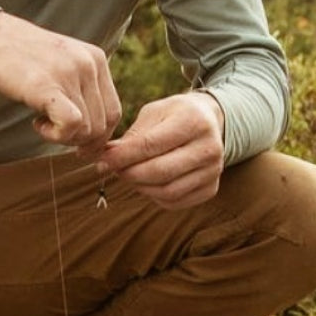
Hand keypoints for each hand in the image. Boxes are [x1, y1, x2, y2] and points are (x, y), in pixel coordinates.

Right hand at [0, 12, 121, 147]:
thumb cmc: (23, 60)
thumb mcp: (63, 65)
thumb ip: (82, 89)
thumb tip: (96, 133)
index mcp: (97, 59)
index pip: (114, 112)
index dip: (98, 137)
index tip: (76, 142)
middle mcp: (89, 64)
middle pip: (103, 125)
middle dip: (79, 141)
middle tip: (54, 132)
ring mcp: (70, 73)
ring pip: (86, 130)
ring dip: (63, 138)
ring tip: (41, 122)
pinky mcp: (47, 86)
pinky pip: (71, 125)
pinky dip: (56, 136)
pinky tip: (37, 124)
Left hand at [96, 92, 225, 206]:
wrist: (209, 122)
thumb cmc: (174, 116)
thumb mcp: (154, 113)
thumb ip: (132, 136)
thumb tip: (105, 157)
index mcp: (193, 120)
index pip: (150, 145)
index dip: (122, 157)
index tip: (101, 162)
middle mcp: (209, 147)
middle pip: (159, 172)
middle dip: (129, 174)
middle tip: (114, 170)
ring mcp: (213, 170)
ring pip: (167, 192)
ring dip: (140, 187)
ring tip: (130, 176)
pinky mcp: (212, 188)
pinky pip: (175, 202)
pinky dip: (154, 196)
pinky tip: (148, 184)